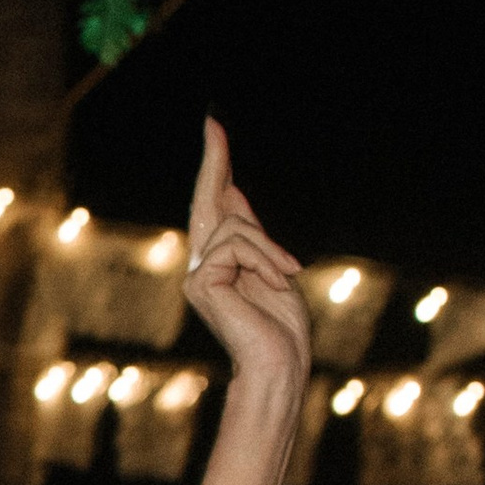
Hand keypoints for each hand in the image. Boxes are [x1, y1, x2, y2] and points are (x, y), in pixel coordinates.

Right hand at [182, 121, 310, 405]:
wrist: (279, 364)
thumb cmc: (282, 329)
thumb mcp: (274, 269)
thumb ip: (252, 237)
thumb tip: (231, 193)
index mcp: (220, 262)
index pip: (216, 207)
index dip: (216, 167)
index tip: (214, 129)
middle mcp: (202, 264)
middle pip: (209, 201)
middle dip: (214, 160)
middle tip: (213, 121)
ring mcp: (197, 274)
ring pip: (236, 229)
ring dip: (271, 250)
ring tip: (287, 276)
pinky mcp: (200, 281)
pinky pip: (237, 247)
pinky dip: (265, 261)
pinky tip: (277, 284)